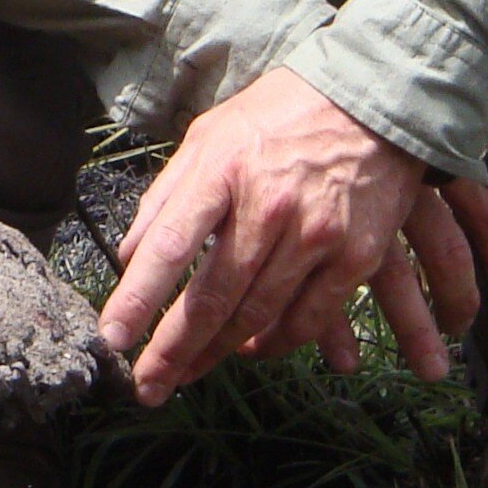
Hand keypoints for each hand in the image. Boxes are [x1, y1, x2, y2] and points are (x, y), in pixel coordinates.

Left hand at [96, 68, 487, 402]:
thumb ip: (168, 197)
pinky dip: (277, 343)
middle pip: (211, 297)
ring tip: (187, 375)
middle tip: (146, 387)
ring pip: (258, 317)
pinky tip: (253, 351)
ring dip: (218, 354)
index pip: (168, 247)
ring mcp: (315, 234)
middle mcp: (267, 206)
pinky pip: (310, 319)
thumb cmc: (279, 116)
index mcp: (221, 170)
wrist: (375, 99)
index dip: (137, 301)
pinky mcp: (356, 256)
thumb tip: (128, 257)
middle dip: (173, 351)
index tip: (111, 341)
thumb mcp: (210, 136)